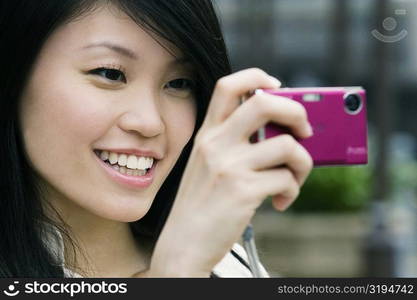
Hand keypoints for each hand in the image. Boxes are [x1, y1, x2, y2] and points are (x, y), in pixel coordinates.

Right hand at [148, 68, 312, 276]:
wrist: (183, 243)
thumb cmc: (200, 204)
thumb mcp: (207, 165)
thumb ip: (234, 144)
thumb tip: (282, 132)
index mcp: (207, 134)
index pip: (229, 86)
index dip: (258, 77)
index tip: (278, 87)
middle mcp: (216, 144)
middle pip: (265, 103)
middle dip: (296, 111)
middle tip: (303, 130)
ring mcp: (229, 166)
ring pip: (288, 145)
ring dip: (303, 162)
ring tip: (294, 178)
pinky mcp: (244, 191)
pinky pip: (287, 179)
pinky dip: (293, 190)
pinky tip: (281, 201)